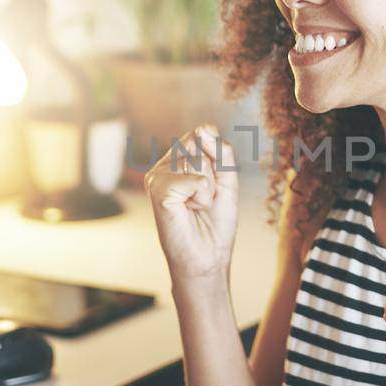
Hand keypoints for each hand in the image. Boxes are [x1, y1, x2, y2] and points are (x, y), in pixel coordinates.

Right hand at [145, 123, 238, 283]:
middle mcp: (164, 165)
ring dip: (209, 188)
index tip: (212, 185)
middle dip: (214, 173)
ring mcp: (158, 176)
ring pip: (198, 161)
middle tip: (203, 198)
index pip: (204, 133)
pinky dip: (203, 197)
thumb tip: (203, 128)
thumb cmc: (215, 223)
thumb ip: (221, 152)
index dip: (218, 158)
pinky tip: (190, 210)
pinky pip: (196, 180)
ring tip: (197, 206)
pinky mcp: (158, 190)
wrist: (207, 257)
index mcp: (178, 159)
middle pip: (200, 143)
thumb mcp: (227, 181)